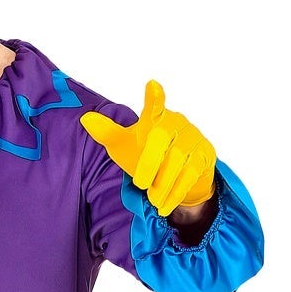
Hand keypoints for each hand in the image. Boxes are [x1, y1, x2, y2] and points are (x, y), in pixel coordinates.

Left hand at [80, 80, 216, 215]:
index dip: (154, 97)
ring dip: (163, 183)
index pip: (154, 106)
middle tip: (139, 184)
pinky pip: (191, 174)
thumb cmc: (148, 154)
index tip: (152, 85)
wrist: (179, 174)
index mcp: (155, 118)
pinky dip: (176, 192)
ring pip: (178, 159)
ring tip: (153, 199)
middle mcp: (176, 123)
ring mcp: (193, 137)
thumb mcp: (125, 145)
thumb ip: (108, 133)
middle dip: (149, 164)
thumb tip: (85, 119)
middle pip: (161, 139)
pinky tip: (165, 206)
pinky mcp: (205, 154)